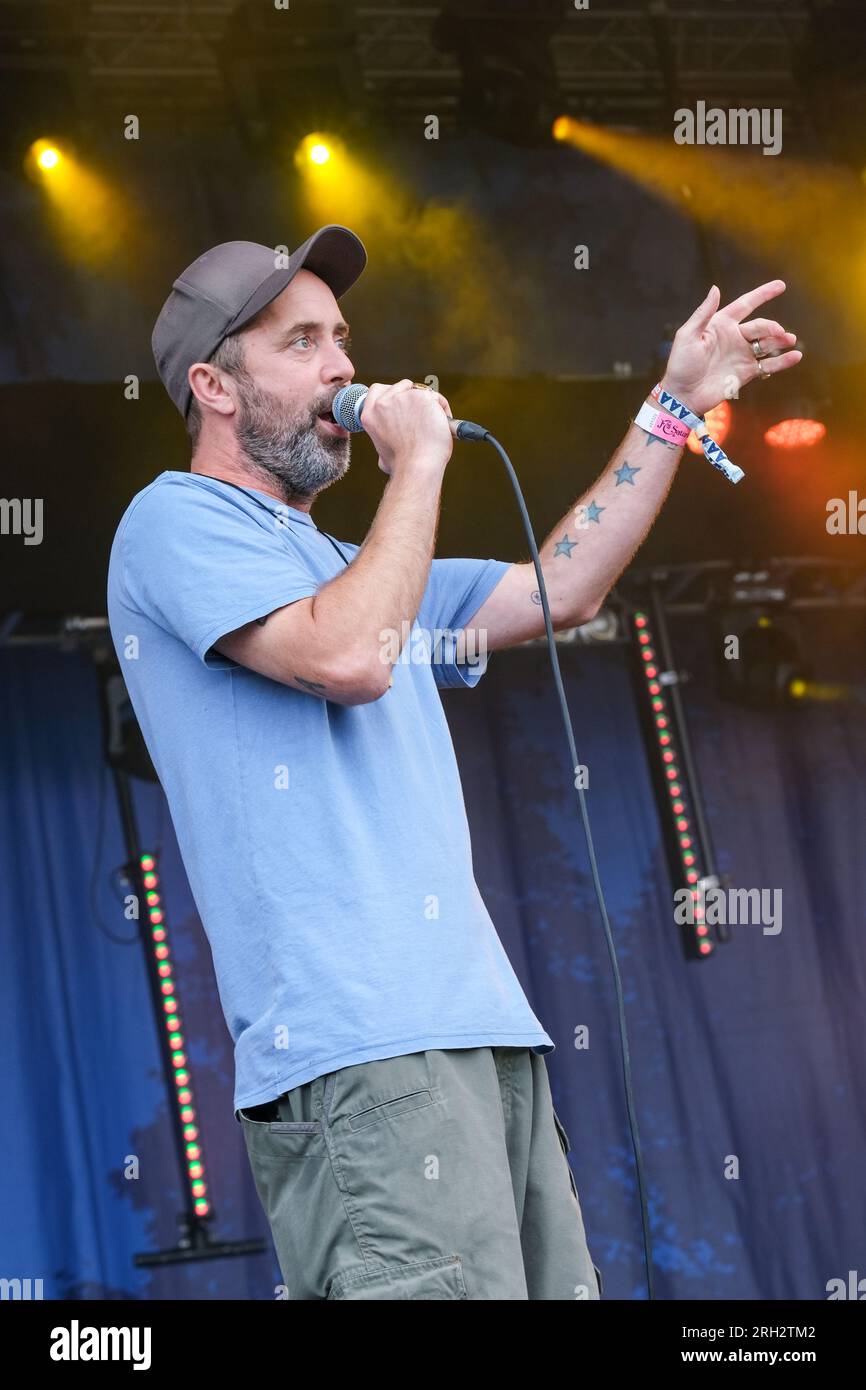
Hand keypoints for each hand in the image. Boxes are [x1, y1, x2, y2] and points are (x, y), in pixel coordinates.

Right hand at [358, 380, 453, 476]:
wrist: (417, 465)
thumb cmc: (403, 465)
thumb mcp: (382, 453)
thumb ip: (384, 444)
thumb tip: (384, 460)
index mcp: (369, 415)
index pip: (377, 390)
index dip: (393, 393)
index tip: (402, 403)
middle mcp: (382, 403)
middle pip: (402, 386)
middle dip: (413, 396)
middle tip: (421, 415)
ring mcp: (402, 397)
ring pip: (421, 391)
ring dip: (430, 404)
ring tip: (432, 424)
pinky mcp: (421, 396)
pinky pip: (437, 398)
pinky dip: (442, 409)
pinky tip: (441, 424)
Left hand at [661, 280, 801, 417]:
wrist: (683, 396)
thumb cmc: (681, 364)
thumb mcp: (687, 336)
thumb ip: (703, 313)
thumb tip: (715, 288)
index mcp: (721, 325)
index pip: (746, 305)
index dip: (763, 294)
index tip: (781, 285)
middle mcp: (734, 338)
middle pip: (760, 327)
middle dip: (772, 327)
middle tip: (780, 333)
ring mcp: (741, 356)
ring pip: (767, 344)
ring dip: (780, 341)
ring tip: (790, 340)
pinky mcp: (746, 373)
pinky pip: (768, 365)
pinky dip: (783, 361)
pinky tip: (796, 356)